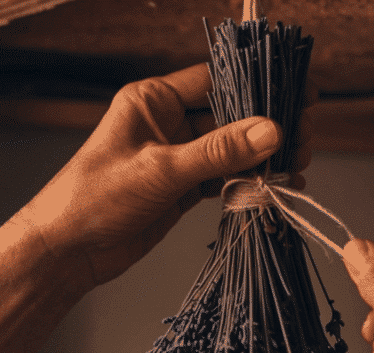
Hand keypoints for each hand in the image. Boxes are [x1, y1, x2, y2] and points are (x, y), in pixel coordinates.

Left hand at [23, 63, 315, 289]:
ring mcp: (176, 156)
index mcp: (153, 101)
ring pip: (231, 149)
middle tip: (306, 136)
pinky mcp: (181, 188)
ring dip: (263, 157)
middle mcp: (166, 123)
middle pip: (230, 114)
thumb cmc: (95, 199)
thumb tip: (272, 130)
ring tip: (298, 165)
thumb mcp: (161, 170)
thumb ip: (219, 151)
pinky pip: (223, 178)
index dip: (259, 84)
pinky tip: (275, 187)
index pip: (216, 79)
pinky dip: (248, 183)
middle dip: (269, 125)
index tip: (299, 90)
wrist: (67, 252)